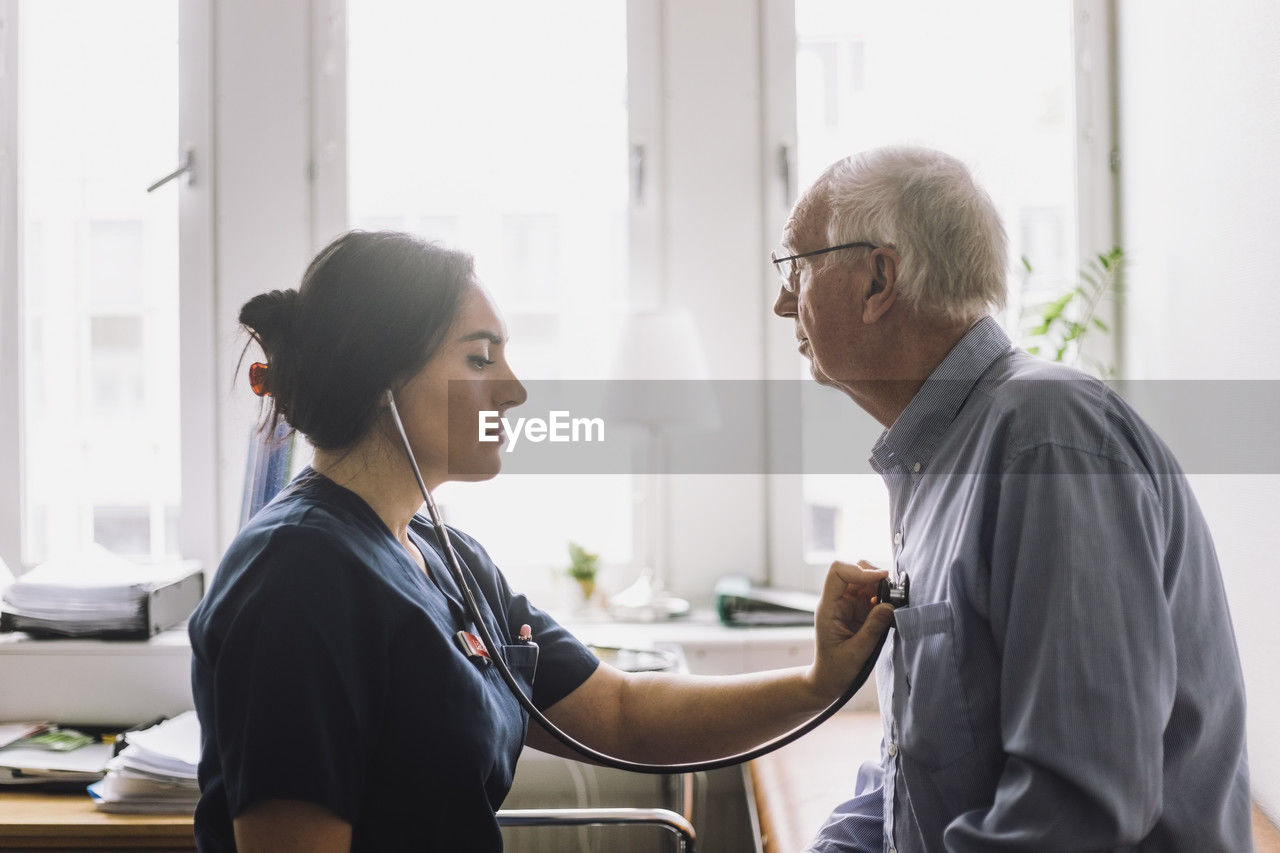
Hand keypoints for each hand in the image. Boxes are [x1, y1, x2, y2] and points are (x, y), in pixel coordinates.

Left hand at [807, 560, 894, 705]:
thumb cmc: (837, 669)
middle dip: (874, 575)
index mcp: (829, 607)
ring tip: (893, 602)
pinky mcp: (859, 610)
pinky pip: (873, 594)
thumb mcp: (857, 652)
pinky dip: (884, 597)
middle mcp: (837, 600)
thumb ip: (873, 628)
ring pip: (866, 580)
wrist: (830, 679)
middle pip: (854, 570)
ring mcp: (848, 604)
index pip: (838, 572)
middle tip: (891, 592)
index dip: (859, 571)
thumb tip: (890, 606)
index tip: (881, 579)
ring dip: (882, 586)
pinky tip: (890, 610)